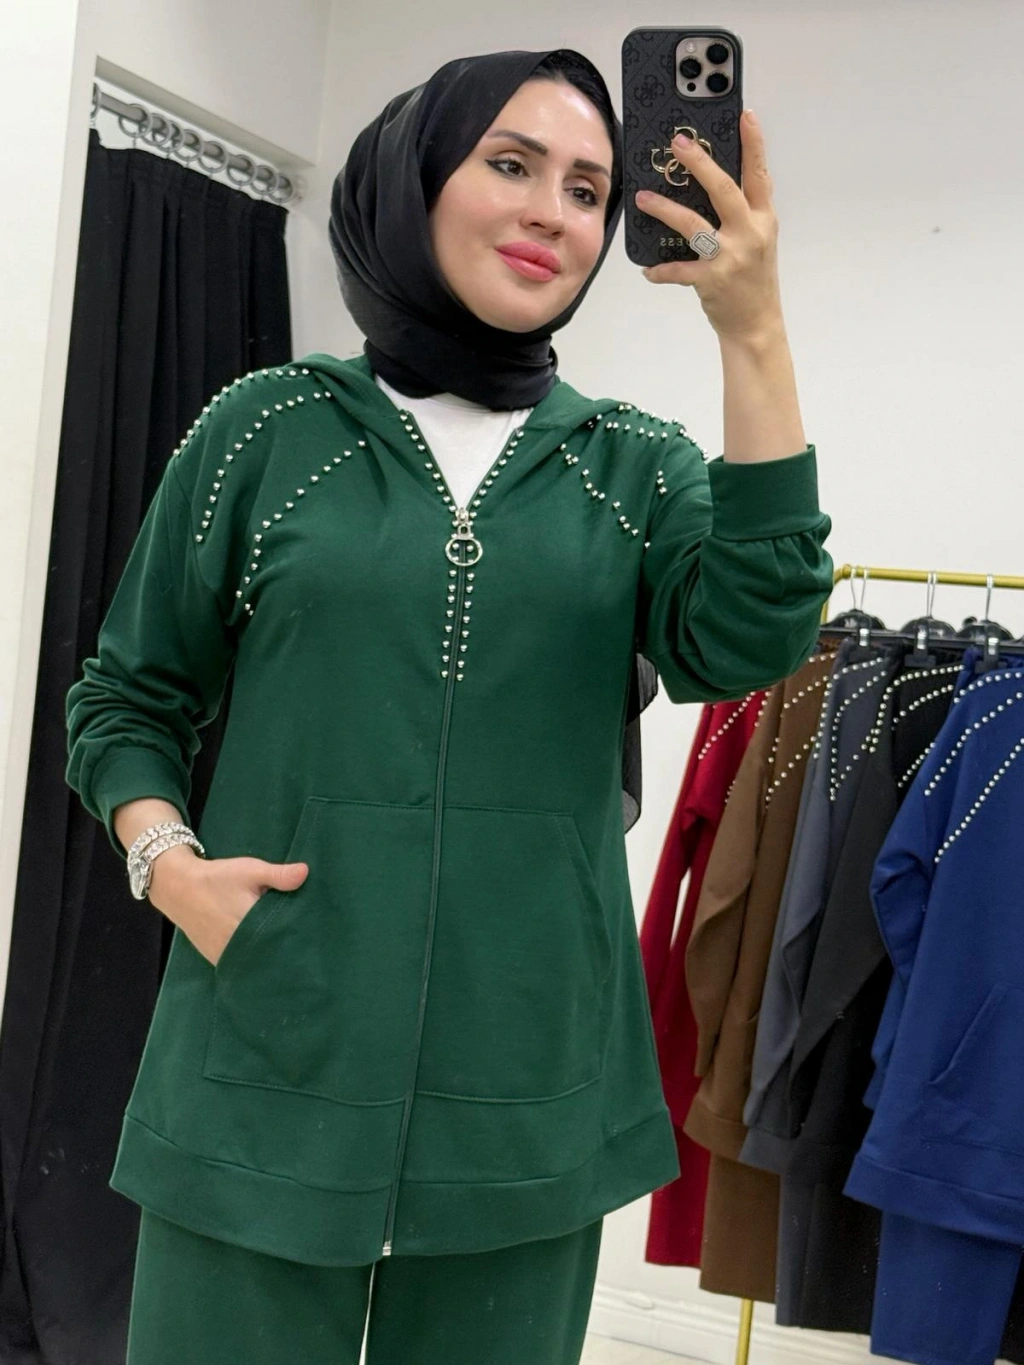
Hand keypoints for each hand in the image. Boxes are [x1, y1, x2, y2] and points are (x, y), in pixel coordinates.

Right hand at [147, 844, 308, 967]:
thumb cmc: (218, 878)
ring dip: (270, 957)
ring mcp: (225, 955)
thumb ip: (278, 874)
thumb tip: (306, 872)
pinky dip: (254, 960)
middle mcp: (237, 945)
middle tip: (305, 946)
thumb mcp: (250, 870)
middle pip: (271, 954)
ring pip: (256, 962)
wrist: (179, 888)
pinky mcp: (217, 959)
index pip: (281, 938)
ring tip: (290, 953)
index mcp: (249, 923)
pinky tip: (267, 955)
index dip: (297, 938)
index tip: (311, 937)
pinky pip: (241, 964)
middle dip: (286, 950)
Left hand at [634, 109, 782, 343]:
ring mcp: (731, 257)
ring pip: (693, 225)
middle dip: (700, 164)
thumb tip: (711, 182)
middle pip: (724, 190)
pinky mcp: (712, 280)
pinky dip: (660, 270)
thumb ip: (744, 213)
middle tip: (677, 142)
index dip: (754, 145)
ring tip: (643, 197)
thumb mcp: (758, 240)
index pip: (759, 175)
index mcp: (763, 220)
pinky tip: (647, 270)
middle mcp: (750, 234)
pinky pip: (678, 270)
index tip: (745, 115)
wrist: (756, 325)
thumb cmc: (753, 279)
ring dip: (665, 209)